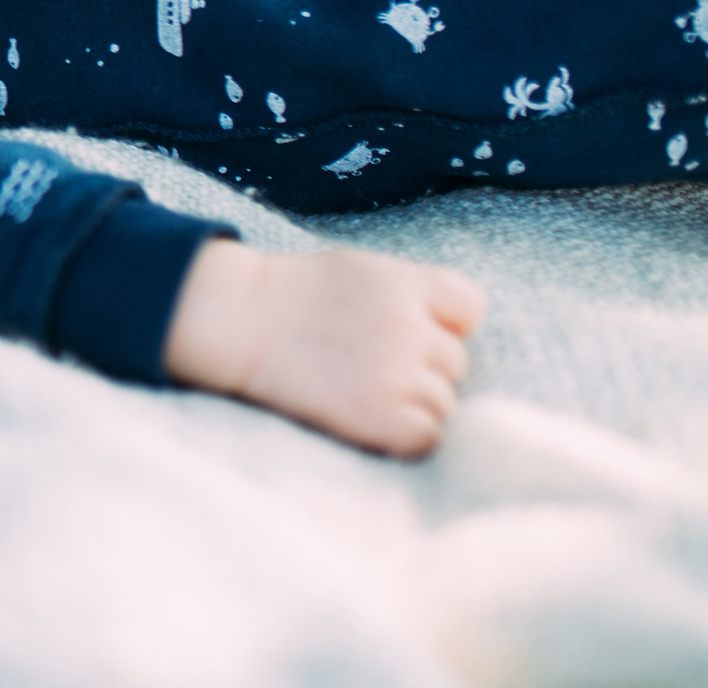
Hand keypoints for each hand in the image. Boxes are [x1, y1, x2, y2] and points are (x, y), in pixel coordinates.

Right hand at [162, 239, 484, 457]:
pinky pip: (426, 436)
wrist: (239, 324)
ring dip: (412, 401)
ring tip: (362, 386)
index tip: (406, 327)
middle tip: (368, 361)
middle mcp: (409, 326)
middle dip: (421, 365)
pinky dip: (405, 434)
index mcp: (407, 283)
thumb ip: (414, 295)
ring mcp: (395, 373)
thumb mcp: (361, 270)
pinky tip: (371, 416)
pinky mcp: (378, 416)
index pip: (469, 308)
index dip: (441, 323)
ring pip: (443, 402)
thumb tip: (457, 337)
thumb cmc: (296, 297)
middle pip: (455, 362)